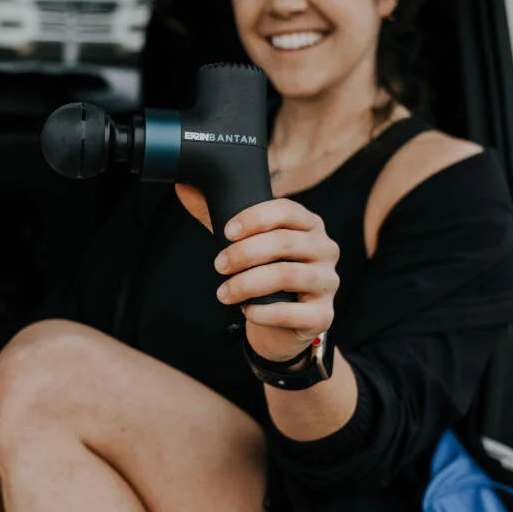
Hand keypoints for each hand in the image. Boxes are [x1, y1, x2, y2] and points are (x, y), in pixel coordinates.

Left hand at [176, 184, 338, 361]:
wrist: (282, 325)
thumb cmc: (264, 275)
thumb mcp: (246, 244)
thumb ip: (220, 216)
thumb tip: (183, 186)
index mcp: (310, 225)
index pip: (287, 210)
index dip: (254, 218)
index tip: (226, 232)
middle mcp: (325, 249)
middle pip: (284, 242)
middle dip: (243, 253)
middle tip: (218, 265)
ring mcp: (329, 282)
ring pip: (287, 275)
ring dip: (247, 283)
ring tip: (224, 292)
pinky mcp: (324, 316)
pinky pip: (292, 312)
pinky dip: (263, 311)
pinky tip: (247, 310)